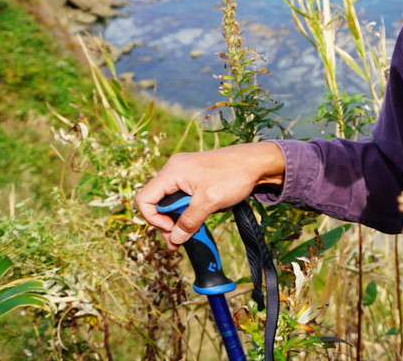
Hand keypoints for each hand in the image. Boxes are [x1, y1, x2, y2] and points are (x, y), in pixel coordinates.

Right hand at [135, 142, 285, 246]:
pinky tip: (206, 212)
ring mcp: (185, 172)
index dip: (153, 219)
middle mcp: (174, 169)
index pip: (144, 199)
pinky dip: (191, 208)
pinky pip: (184, 196)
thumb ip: (188, 222)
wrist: (258, 162)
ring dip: (181, 216)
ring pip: (171, 201)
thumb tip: (175, 239)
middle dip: (167, 222)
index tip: (173, 228)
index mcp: (172, 172)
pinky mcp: (195, 176)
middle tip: (179, 240)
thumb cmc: (234, 176)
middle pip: (156, 201)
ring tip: (196, 226)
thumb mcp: (209, 202)